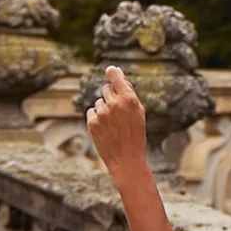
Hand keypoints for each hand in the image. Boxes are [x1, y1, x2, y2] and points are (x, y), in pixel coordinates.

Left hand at [85, 65, 147, 179]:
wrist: (127, 159)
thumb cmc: (136, 135)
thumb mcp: (139, 112)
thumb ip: (129, 93)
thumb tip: (118, 75)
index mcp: (129, 99)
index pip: (115, 77)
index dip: (112, 72)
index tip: (110, 70)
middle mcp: (114, 104)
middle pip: (106, 89)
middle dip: (111, 96)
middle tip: (118, 111)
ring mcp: (102, 113)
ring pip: (99, 102)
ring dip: (104, 109)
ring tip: (113, 125)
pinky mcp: (92, 123)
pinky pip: (92, 112)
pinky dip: (97, 118)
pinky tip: (105, 129)